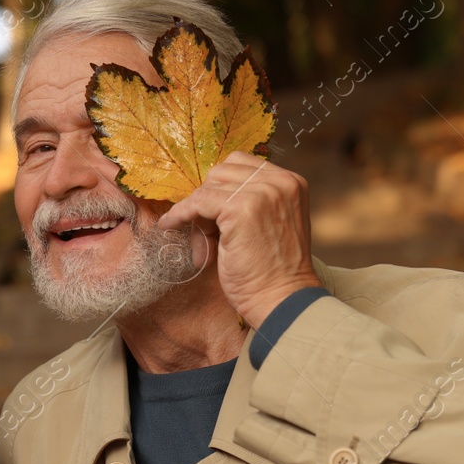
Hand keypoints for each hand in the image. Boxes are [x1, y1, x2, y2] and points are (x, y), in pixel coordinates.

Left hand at [157, 151, 321, 328]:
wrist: (282, 299)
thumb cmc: (273, 272)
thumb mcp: (270, 224)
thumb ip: (251, 203)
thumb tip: (206, 197)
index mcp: (292, 182)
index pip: (243, 164)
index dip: (220, 186)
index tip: (207, 208)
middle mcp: (281, 182)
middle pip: (224, 171)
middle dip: (208, 197)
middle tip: (204, 228)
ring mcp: (262, 193)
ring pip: (210, 186)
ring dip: (197, 210)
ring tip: (201, 239)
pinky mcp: (241, 209)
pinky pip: (198, 202)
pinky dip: (181, 214)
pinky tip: (171, 225)